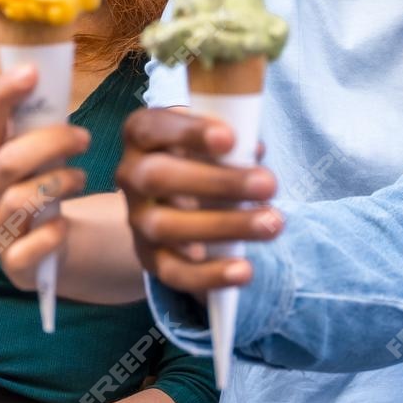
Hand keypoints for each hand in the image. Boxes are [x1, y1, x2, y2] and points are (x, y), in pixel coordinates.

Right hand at [0, 63, 89, 290]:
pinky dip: (49, 234)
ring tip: (81, 176)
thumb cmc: (40, 184)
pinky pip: (27, 249)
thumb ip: (36, 121)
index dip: (4, 96)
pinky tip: (63, 224)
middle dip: (50, 143)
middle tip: (84, 137)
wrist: (46, 246)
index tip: (33, 72)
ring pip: (18, 200)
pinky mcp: (12, 262)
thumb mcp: (36, 152)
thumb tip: (49, 71)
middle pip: (7, 161)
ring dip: (58, 182)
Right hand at [116, 106, 279, 294]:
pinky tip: (243, 270)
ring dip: (224, 226)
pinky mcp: (150, 259)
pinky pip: (173, 272)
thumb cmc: (199, 161)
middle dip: (217, 182)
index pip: (152, 128)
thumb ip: (229, 143)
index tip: (230, 138)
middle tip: (268, 184)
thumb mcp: (208, 143)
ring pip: (166, 227)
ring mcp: (137, 220)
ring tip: (272, 223)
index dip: (188, 132)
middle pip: (158, 177)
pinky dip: (209, 274)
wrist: (166, 207)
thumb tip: (254, 152)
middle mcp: (131, 176)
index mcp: (142, 137)